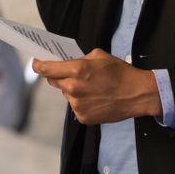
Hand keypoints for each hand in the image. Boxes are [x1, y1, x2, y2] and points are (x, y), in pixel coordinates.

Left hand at [32, 49, 161, 124]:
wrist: (138, 94)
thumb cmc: (120, 72)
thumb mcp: (98, 56)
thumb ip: (79, 59)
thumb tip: (66, 62)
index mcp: (76, 70)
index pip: (46, 69)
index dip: (38, 65)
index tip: (36, 63)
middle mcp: (73, 88)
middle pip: (53, 81)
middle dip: (58, 75)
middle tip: (69, 73)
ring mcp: (77, 104)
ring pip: (66, 94)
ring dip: (72, 89)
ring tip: (91, 88)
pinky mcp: (83, 117)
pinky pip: (75, 106)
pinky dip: (81, 102)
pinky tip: (95, 98)